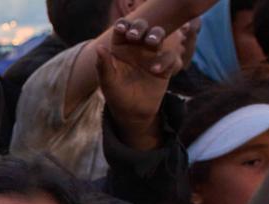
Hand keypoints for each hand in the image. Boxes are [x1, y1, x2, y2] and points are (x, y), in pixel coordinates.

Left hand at [97, 17, 189, 149]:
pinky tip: (155, 70)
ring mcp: (152, 55)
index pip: (122, 30)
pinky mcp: (165, 66)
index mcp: (120, 48)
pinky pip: (169, 56)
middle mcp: (137, 48)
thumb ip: (103, 66)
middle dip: (140, 27)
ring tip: (151, 42)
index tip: (121, 29)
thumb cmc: (117, 96)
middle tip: (135, 35)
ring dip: (156, 35)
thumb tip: (99, 47)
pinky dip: (164, 60)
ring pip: (158, 36)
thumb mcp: (108, 83)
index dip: (122, 26)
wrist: (133, 113)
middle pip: (141, 28)